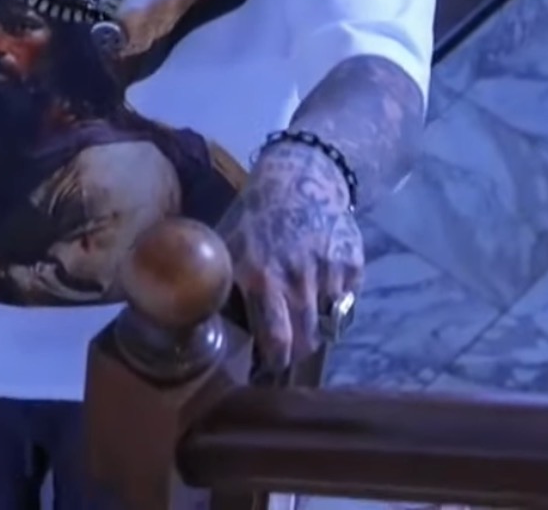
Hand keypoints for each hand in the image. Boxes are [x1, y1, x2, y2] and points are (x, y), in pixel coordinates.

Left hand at [224, 141, 363, 372]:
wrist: (301, 177)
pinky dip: (335, 306)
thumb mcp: (228, 242)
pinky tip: (321, 292)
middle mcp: (299, 280)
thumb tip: (194, 317)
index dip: (274, 362)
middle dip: (296, 352)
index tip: (267, 370)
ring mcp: (330, 274)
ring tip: (302, 324)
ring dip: (316, 330)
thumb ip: (220, 280)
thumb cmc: (256, 214)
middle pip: (305, 339)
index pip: (276, 340)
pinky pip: (346, 303)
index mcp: (262, 277)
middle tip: (286, 353)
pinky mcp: (353, 266)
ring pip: (328, 325)